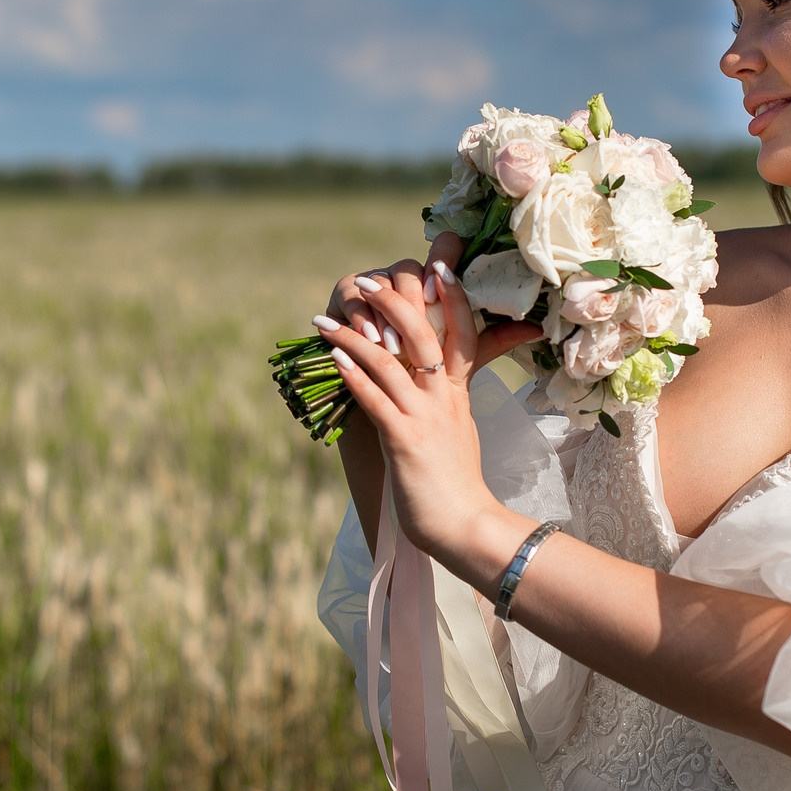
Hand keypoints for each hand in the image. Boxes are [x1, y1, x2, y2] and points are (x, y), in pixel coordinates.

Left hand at [312, 258, 533, 570]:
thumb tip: (445, 377)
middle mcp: (443, 397)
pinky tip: (331, 359)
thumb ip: (453, 396)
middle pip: (423, 333)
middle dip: (393, 302)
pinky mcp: (404, 442)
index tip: (435, 265)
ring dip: (354, 336)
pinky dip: (352, 376)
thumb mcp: (461, 427)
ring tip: (324, 320)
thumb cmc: (458, 482)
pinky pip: (376, 400)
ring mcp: (425, 417)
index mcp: (458, 392)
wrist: (466, 525)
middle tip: (365, 281)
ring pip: (390, 362)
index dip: (452, 295)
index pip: (462, 331)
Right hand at [325, 234, 540, 372]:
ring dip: (386, 315)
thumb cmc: (424, 371)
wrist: (382, 392)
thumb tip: (539, 329)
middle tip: (416, 329)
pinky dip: (361, 319)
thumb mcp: (461, 357)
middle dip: (412, 301)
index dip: (445, 258)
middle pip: (410, 268)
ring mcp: (372, 282)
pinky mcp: (344, 295)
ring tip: (393, 347)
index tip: (442, 282)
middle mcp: (405, 276)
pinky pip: (350, 295)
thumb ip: (494, 339)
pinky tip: (368, 339)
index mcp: (434, 281)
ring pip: (380, 281)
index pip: (445, 250)